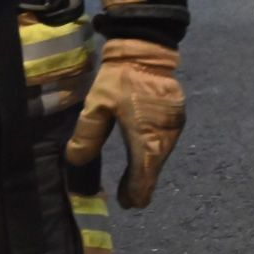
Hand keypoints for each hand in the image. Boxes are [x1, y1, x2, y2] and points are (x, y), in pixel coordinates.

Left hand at [66, 39, 185, 208]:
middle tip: (130, 199)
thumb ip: (87, 134)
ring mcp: (174, 124)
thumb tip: (76, 161)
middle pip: (155, 166)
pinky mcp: (177, 115)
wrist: (146, 49)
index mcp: (145, 134)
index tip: (130, 204)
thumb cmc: (120, 77)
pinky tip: (146, 157)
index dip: (136, 190)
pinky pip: (166, 142)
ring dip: (149, 168)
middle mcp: (165, 133)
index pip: (143, 172)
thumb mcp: (97, 104)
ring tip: (136, 182)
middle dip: (142, 183)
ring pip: (162, 155)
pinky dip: (155, 153)